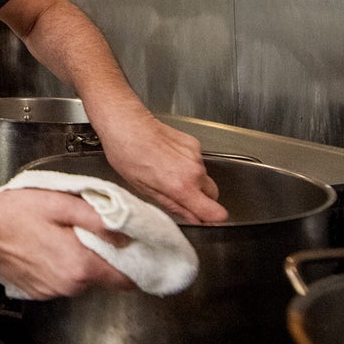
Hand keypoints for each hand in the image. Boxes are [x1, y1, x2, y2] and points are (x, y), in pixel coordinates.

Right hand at [0, 189, 136, 299]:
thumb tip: (125, 235)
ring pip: (83, 281)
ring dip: (84, 264)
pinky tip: (51, 248)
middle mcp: (69, 286)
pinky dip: (64, 269)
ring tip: (69, 238)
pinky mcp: (38, 292)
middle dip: (107, 259)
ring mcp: (52, 292)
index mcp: (79, 265)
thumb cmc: (15, 212)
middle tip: (99, 234)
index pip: (125, 279)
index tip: (139, 252)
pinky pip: (63, 282)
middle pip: (104, 279)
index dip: (136, 266)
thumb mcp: (60, 204)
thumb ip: (97, 220)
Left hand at [99, 117, 226, 223]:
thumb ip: (173, 206)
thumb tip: (192, 219)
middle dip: (201, 201)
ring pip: (205, 178)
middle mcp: (194, 171)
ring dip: (193, 182)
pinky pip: (198, 162)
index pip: (216, 213)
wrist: (126, 124)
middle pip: (214, 196)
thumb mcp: (144, 189)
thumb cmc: (127, 155)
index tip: (202, 220)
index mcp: (182, 186)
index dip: (211, 220)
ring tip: (168, 175)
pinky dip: (188, 165)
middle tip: (179, 197)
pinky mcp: (194, 144)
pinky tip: (169, 160)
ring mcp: (196, 155)